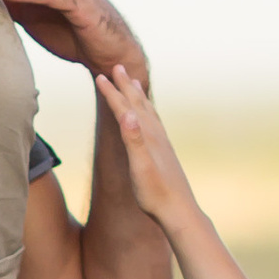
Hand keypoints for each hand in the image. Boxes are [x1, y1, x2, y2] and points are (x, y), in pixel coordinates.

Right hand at [90, 62, 191, 233]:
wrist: (178, 211)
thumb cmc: (155, 194)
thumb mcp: (140, 167)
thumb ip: (134, 140)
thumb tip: (127, 113)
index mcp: (147, 136)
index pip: (125, 108)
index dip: (112, 92)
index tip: (100, 75)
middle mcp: (156, 135)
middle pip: (138, 104)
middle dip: (126, 85)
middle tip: (117, 66)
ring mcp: (161, 144)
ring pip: (148, 112)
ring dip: (138, 96)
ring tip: (134, 82)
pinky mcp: (164, 153)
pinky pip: (154, 124)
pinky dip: (148, 113)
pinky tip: (147, 117)